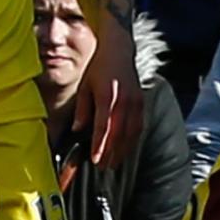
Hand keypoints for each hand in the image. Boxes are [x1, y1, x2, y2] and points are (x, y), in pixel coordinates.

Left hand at [76, 18, 142, 168]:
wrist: (119, 51)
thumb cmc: (99, 68)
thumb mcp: (85, 86)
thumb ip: (82, 109)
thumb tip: (77, 129)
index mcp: (107, 96)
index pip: (104, 126)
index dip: (100, 145)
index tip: (96, 159)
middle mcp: (124, 100)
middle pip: (119, 133)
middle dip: (112, 153)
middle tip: (104, 168)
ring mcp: (135, 102)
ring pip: (131, 132)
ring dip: (123, 150)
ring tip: (114, 163)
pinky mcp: (141, 102)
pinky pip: (138, 126)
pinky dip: (132, 139)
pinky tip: (126, 148)